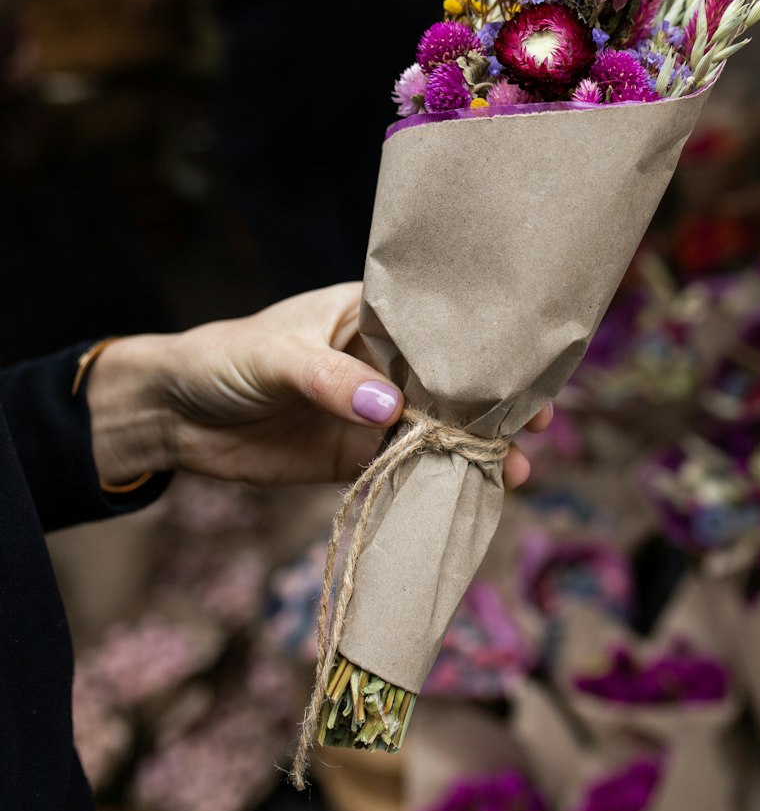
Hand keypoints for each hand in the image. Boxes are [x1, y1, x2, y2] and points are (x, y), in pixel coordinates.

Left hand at [87, 284, 549, 490]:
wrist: (171, 416)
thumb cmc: (222, 359)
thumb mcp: (276, 358)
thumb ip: (332, 381)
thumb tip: (391, 409)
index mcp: (367, 316)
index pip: (437, 326)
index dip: (482, 346)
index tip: (523, 367)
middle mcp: (379, 363)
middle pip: (450, 382)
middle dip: (493, 403)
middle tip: (537, 425)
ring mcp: (370, 412)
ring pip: (435, 429)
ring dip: (473, 448)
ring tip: (517, 470)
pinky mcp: (353, 457)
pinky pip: (404, 469)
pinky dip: (435, 482)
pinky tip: (469, 494)